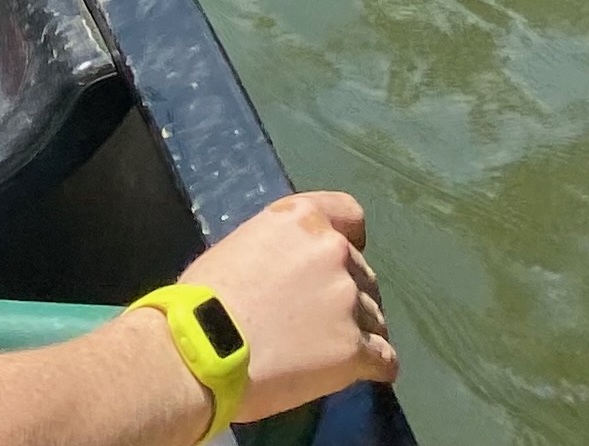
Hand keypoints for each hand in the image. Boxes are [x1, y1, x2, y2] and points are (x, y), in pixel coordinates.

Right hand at [177, 191, 394, 421]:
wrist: (202, 349)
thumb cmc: (204, 300)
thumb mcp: (243, 246)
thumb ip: (280, 251)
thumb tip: (289, 277)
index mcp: (303, 218)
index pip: (351, 215)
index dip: (352, 241)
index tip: (343, 262)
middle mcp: (333, 250)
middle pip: (363, 275)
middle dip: (349, 297)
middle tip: (322, 324)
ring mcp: (347, 299)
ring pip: (375, 318)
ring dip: (361, 333)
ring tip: (332, 355)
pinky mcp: (353, 347)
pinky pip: (385, 359)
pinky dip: (379, 367)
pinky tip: (368, 373)